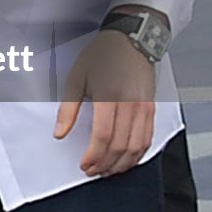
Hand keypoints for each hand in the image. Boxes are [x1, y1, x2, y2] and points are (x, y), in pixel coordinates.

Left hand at [53, 30, 156, 177]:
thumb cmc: (102, 55)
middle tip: (92, 171)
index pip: (103, 136)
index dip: (93, 156)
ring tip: (107, 170)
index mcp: (109, 97)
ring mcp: (144, 108)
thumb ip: (68, 109)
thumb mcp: (76, 78)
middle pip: (120, 146)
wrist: (131, 39)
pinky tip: (126, 161)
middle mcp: (130, 105)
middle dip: (105, 164)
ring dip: (121, 164)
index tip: (84, 164)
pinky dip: (137, 155)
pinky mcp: (151, 109)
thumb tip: (60, 133)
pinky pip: (147, 139)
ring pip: (136, 147)